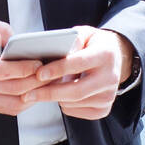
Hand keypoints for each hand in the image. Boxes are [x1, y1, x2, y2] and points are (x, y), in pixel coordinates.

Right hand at [0, 11, 43, 114]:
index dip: (24, 68)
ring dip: (32, 94)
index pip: (2, 71)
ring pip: (11, 103)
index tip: (38, 61)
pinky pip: (4, 109)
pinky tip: (30, 91)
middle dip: (35, 81)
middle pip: (12, 89)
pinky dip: (21, 103)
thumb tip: (16, 38)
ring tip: (45, 82)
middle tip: (51, 71)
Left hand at [19, 26, 134, 119]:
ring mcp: (109, 96)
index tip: (38, 74)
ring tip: (47, 86)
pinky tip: (62, 93)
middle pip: (76, 91)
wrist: (116, 58)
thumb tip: (57, 51)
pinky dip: (63, 104)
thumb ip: (71, 39)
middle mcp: (111, 78)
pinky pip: (76, 111)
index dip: (57, 70)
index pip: (78, 64)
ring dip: (55, 97)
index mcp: (105, 55)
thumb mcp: (85, 33)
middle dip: (49, 93)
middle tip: (28, 94)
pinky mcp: (104, 109)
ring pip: (73, 103)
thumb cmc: (93, 44)